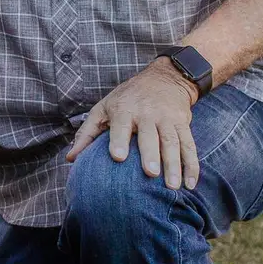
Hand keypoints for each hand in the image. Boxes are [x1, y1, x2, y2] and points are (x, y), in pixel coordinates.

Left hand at [66, 58, 199, 190]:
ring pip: (173, 142)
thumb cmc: (127, 97)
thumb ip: (87, 134)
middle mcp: (147, 113)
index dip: (119, 140)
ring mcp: (167, 119)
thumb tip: (70, 158)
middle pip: (150, 136)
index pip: (121, 125)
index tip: (118, 157)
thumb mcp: (104, 108)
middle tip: (150, 174)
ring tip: (173, 186)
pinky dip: (192, 165)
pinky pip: (189, 145)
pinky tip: (190, 183)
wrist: (165, 77)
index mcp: (125, 109)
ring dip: (174, 165)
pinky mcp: (183, 124)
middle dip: (151, 154)